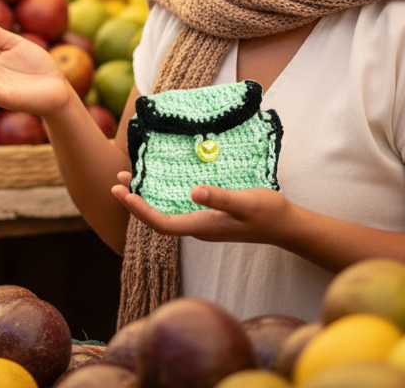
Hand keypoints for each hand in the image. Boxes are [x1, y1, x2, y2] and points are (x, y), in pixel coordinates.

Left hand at [111, 171, 294, 244]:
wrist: (285, 225)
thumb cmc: (267, 213)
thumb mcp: (245, 202)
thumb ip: (220, 197)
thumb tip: (193, 192)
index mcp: (202, 227)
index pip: (161, 223)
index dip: (139, 210)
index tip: (123, 192)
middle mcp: (197, 227)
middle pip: (157, 218)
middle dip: (135, 201)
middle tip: (118, 180)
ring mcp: (203, 222)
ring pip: (166, 211)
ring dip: (147, 196)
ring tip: (132, 177)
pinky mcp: (208, 215)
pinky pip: (178, 207)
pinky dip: (163, 194)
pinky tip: (161, 181)